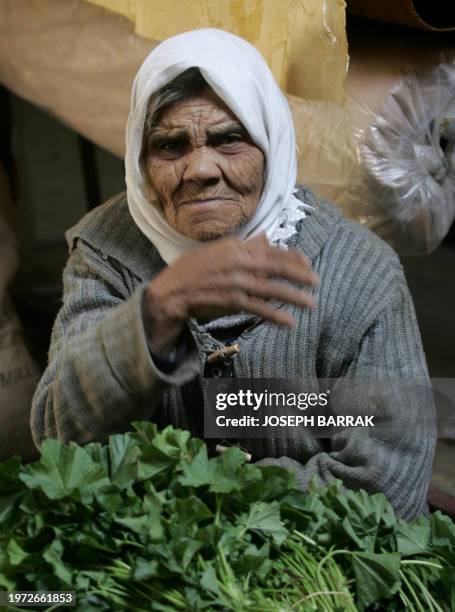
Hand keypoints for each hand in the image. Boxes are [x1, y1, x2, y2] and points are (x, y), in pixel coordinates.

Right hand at [143, 233, 318, 352]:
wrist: (173, 290)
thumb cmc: (193, 269)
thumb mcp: (218, 250)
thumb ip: (244, 247)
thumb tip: (266, 240)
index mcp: (237, 247)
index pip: (272, 250)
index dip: (292, 258)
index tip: (306, 264)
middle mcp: (240, 262)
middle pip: (278, 267)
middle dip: (300, 275)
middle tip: (316, 282)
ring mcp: (238, 282)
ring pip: (273, 289)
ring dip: (295, 297)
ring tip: (310, 303)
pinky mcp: (233, 301)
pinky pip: (260, 308)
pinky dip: (276, 316)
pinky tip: (289, 322)